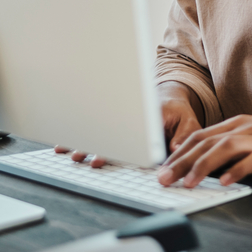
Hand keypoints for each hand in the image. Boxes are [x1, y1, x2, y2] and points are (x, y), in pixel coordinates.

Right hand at [53, 82, 203, 165]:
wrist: (168, 95)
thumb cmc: (177, 110)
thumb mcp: (187, 119)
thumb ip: (183, 134)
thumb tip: (174, 149)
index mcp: (146, 114)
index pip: (127, 131)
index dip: (114, 146)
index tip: (101, 157)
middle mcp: (128, 116)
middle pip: (108, 132)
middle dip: (92, 144)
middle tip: (78, 156)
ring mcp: (119, 119)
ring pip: (98, 129)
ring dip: (82, 140)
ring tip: (66, 150)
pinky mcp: (115, 124)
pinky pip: (96, 128)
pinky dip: (80, 134)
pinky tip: (63, 142)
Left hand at [156, 115, 251, 187]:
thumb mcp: (249, 137)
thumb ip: (227, 146)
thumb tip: (200, 162)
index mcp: (235, 124)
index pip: (199, 136)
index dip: (179, 152)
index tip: (164, 168)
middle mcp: (244, 128)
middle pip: (206, 142)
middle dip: (182, 161)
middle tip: (165, 178)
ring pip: (225, 148)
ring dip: (204, 165)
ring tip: (189, 182)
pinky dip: (237, 170)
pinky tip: (226, 182)